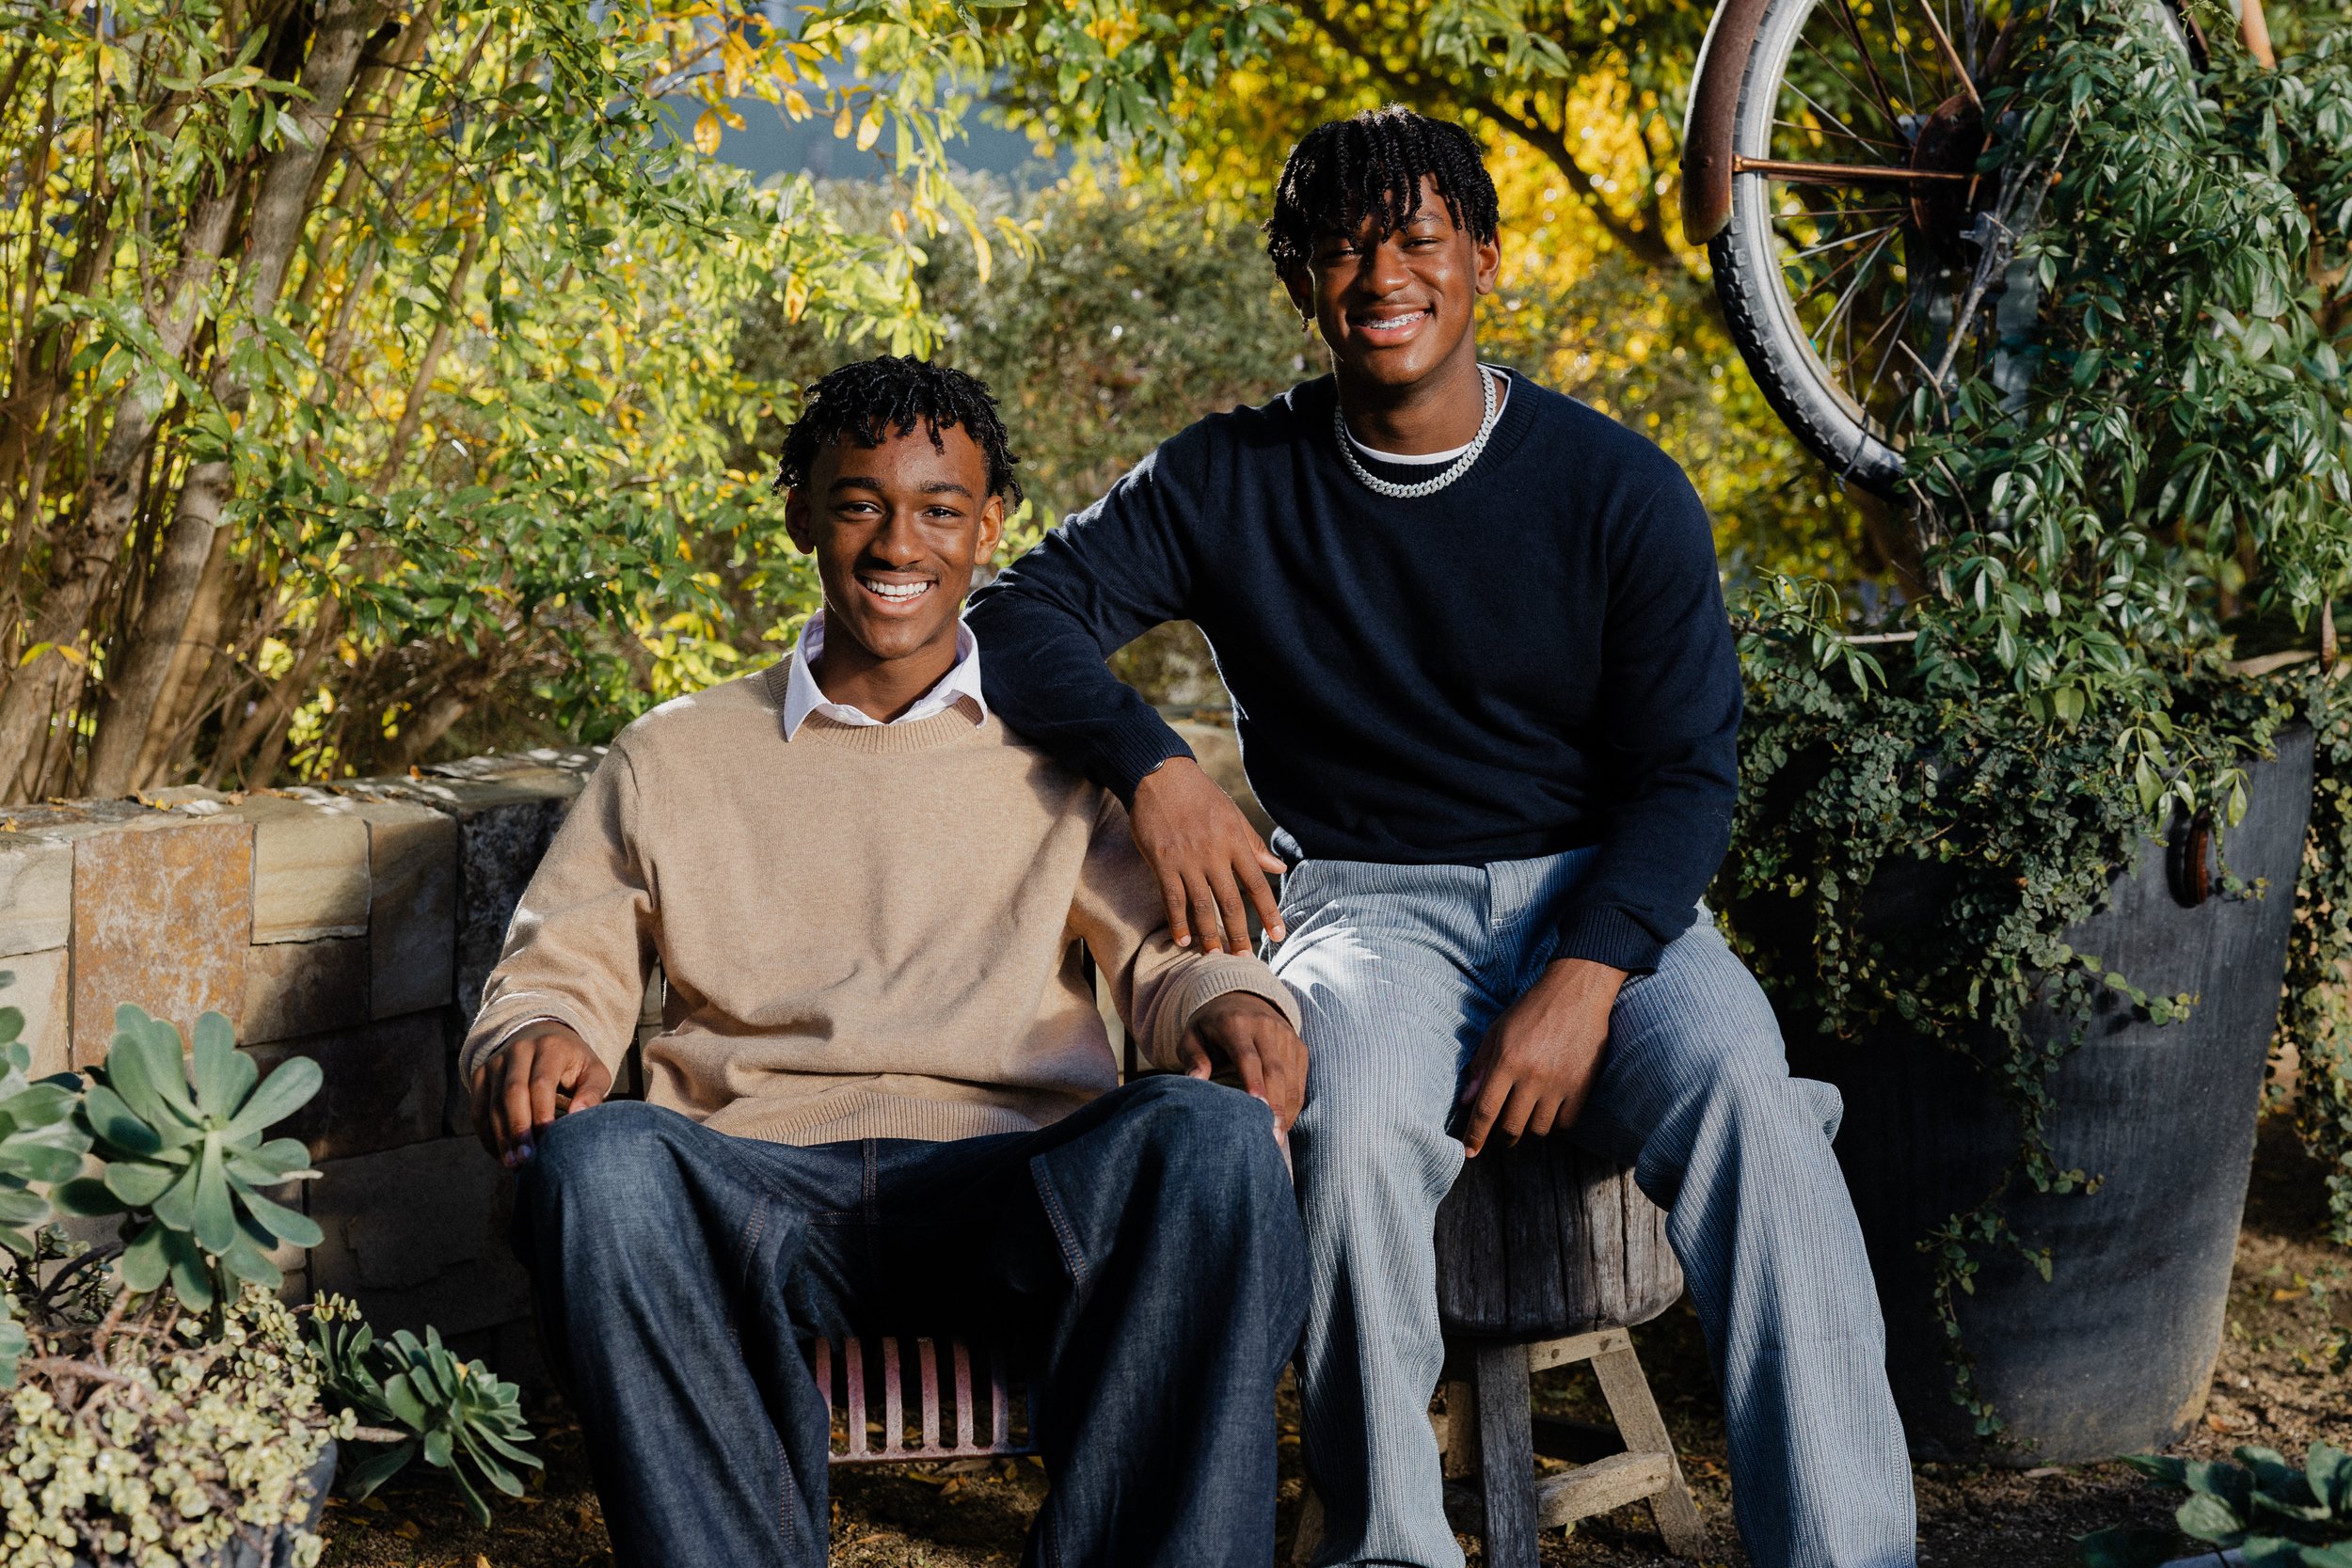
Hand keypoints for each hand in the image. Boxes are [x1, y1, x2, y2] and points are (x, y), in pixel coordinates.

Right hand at [470, 1022, 611, 1167]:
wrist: (543, 1037)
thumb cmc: (573, 1064)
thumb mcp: (593, 1072)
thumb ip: (592, 1093)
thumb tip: (579, 1116)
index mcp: (550, 1047)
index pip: (541, 1084)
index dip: (542, 1115)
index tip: (548, 1144)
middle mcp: (519, 1050)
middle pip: (512, 1094)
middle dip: (518, 1130)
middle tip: (525, 1160)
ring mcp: (496, 1061)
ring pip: (492, 1103)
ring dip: (501, 1137)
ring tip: (512, 1163)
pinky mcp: (481, 1074)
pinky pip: (478, 1108)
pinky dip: (487, 1134)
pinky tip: (500, 1154)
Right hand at [1131, 756, 1287, 954]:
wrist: (1159, 776)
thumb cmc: (1199, 794)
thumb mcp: (1232, 814)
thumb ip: (1254, 844)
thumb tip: (1279, 867)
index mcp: (1234, 842)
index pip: (1257, 884)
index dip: (1269, 913)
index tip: (1278, 935)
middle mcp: (1213, 854)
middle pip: (1230, 902)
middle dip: (1239, 935)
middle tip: (1244, 959)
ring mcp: (1187, 860)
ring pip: (1201, 906)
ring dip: (1209, 935)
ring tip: (1215, 956)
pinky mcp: (1162, 862)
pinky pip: (1171, 899)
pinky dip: (1177, 922)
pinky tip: (1182, 941)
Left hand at [1179, 991, 1308, 1137]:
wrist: (1242, 998)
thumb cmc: (1211, 1026)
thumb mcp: (1193, 1035)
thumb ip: (1193, 1057)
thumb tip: (1196, 1082)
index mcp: (1236, 1024)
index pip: (1248, 1056)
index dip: (1254, 1083)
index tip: (1258, 1108)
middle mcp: (1265, 1027)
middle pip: (1275, 1070)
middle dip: (1275, 1105)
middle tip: (1271, 1137)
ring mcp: (1286, 1036)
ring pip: (1291, 1077)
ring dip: (1287, 1109)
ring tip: (1278, 1138)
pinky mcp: (1298, 1046)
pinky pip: (1300, 1078)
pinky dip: (1294, 1102)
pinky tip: (1284, 1123)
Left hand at [1455, 958, 1626, 1157]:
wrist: (1577, 993)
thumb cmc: (1531, 1010)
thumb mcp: (1497, 1032)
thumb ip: (1481, 1067)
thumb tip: (1466, 1101)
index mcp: (1507, 1061)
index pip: (1485, 1111)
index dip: (1474, 1136)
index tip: (1468, 1152)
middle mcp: (1532, 1076)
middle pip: (1511, 1128)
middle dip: (1502, 1137)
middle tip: (1501, 1134)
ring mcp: (1559, 1084)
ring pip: (1539, 1129)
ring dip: (1528, 1128)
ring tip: (1526, 1115)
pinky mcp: (1582, 1087)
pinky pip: (1565, 1124)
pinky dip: (1555, 1124)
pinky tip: (1550, 1111)